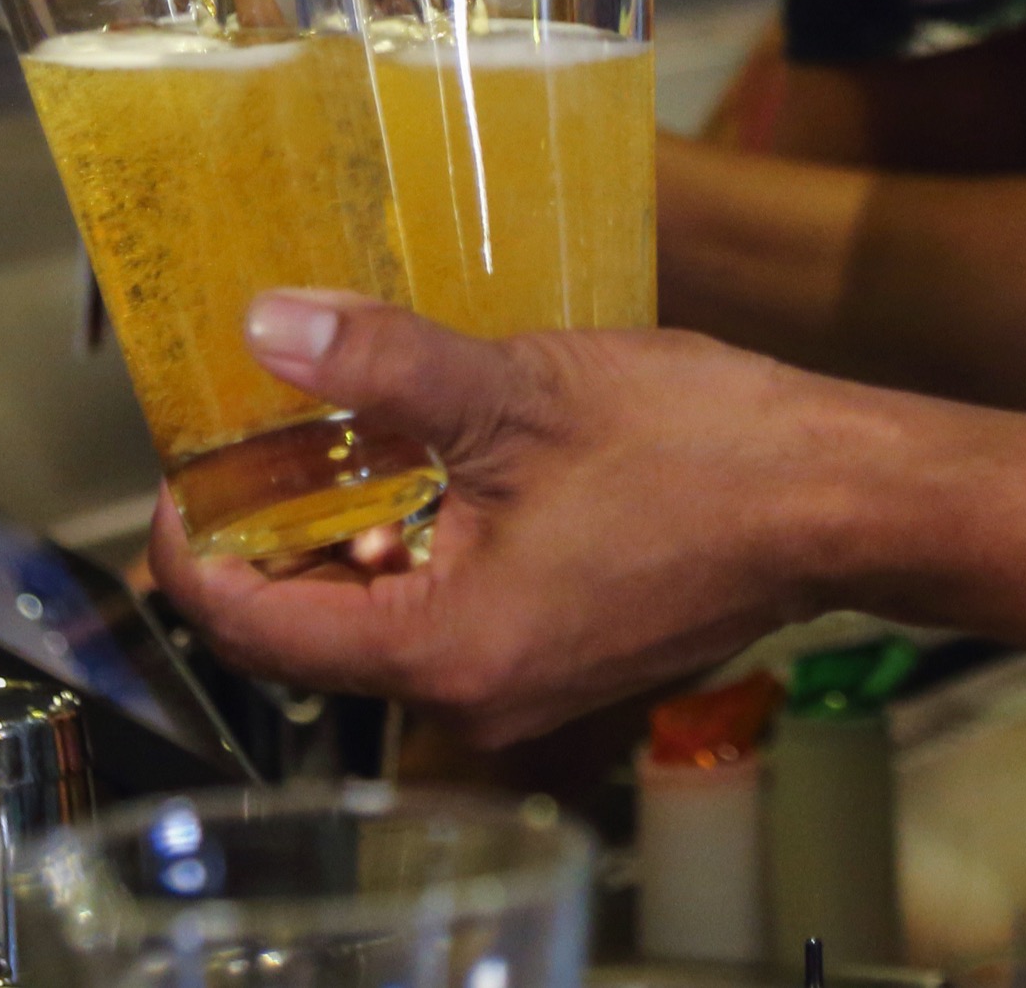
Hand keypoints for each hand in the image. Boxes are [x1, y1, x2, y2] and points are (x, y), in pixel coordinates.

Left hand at [145, 293, 843, 746]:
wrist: (841, 498)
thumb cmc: (704, 452)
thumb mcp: (523, 391)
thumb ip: (383, 364)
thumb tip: (267, 325)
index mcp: (444, 652)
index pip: (253, 629)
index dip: (194, 547)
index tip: (184, 469)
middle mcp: (470, 700)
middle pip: (307, 632)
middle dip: (274, 530)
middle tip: (266, 425)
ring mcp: (519, 691)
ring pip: (378, 620)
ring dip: (350, 530)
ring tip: (356, 423)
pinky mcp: (558, 663)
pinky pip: (447, 616)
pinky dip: (419, 545)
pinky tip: (443, 460)